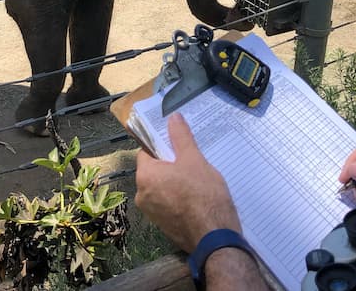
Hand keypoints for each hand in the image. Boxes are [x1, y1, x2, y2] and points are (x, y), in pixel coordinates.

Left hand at [135, 113, 240, 252]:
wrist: (214, 237)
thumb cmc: (203, 194)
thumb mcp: (194, 159)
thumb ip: (180, 137)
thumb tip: (173, 117)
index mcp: (145, 176)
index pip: (146, 152)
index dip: (162, 146)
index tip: (178, 145)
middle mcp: (142, 195)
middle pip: (154, 171)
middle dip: (171, 165)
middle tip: (192, 161)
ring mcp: (152, 213)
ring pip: (162, 188)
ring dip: (176, 182)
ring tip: (197, 179)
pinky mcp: (164, 226)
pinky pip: (168, 204)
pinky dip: (178, 198)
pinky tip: (197, 197)